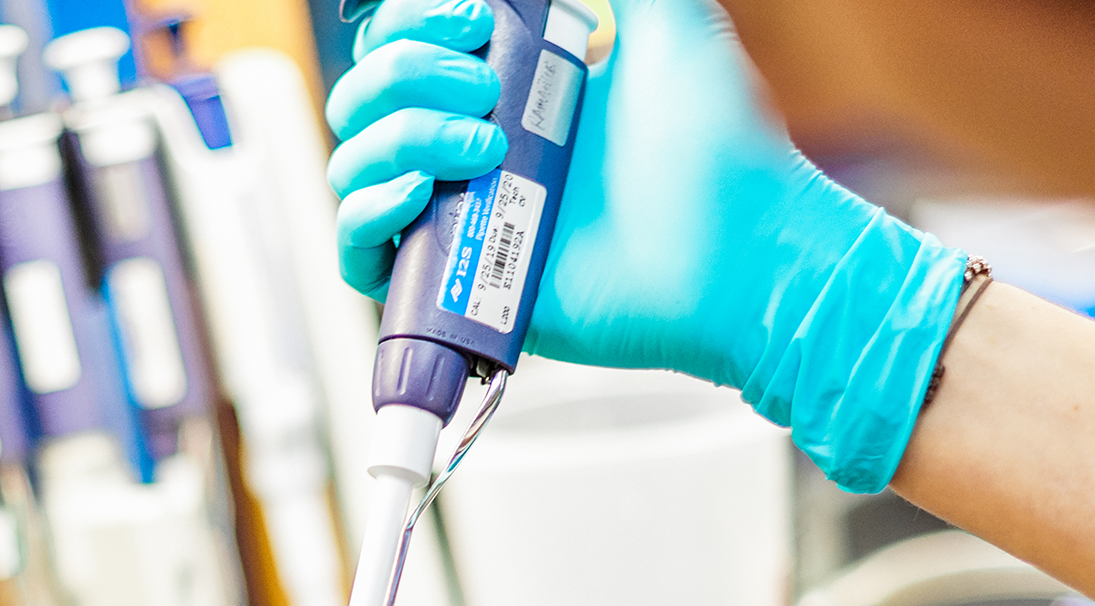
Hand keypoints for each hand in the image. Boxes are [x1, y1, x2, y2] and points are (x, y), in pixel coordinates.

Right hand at [326, 0, 970, 491]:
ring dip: (398, 136)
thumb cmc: (721, 152)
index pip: (401, 43)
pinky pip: (356, 254)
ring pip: (351, 165)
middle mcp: (470, 149)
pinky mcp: (453, 286)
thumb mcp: (672, 26)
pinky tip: (418, 194)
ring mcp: (457, 218)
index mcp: (505, 88)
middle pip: (364, 97)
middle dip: (406, 71)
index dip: (413, 21)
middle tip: (489, 86)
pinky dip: (366, 213)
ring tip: (483, 147)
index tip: (478, 16)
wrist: (743, 259)